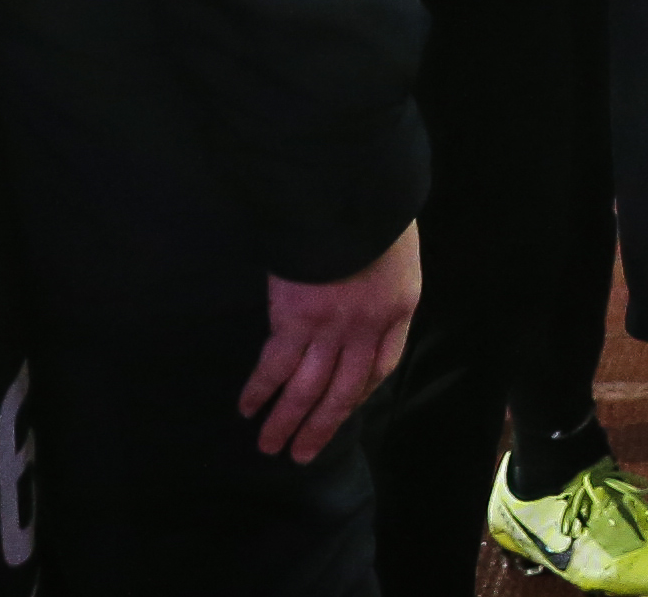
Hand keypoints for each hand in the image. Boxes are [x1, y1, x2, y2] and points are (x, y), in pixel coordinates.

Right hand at [241, 223, 420, 462]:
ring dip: (288, 421)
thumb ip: (382, 269)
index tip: (346, 407)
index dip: (361, 392)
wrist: (353, 192)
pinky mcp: (296, 321)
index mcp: (399, 306)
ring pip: (309, 389)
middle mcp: (368, 328)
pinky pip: (276, 365)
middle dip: (321, 425)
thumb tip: (361, 278)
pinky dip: (261, 389)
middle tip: (301, 455)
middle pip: (345, 390)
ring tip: (270, 447)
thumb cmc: (377, 204)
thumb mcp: (396, 241)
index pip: (381, 365)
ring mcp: (332, 329)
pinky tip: (247, 408)